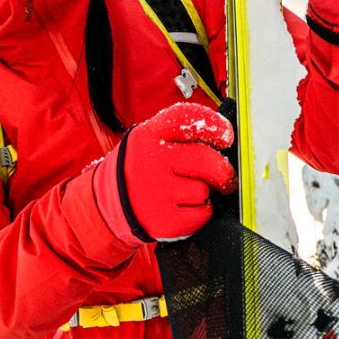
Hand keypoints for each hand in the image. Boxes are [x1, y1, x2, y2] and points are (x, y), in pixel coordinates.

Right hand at [92, 102, 236, 243]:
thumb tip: (225, 138)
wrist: (111, 202)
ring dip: (204, 192)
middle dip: (223, 169)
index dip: (215, 125)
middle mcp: (150, 161)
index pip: (188, 118)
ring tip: (187, 192)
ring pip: (204, 190)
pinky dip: (201, 212)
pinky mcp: (164, 220)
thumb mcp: (150, 141)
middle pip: (206, 159)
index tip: (227, 136)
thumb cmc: (142, 168)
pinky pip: (203, 214)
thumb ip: (182, 134)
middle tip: (224, 176)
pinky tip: (184, 207)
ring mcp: (157, 193)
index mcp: (148, 135)